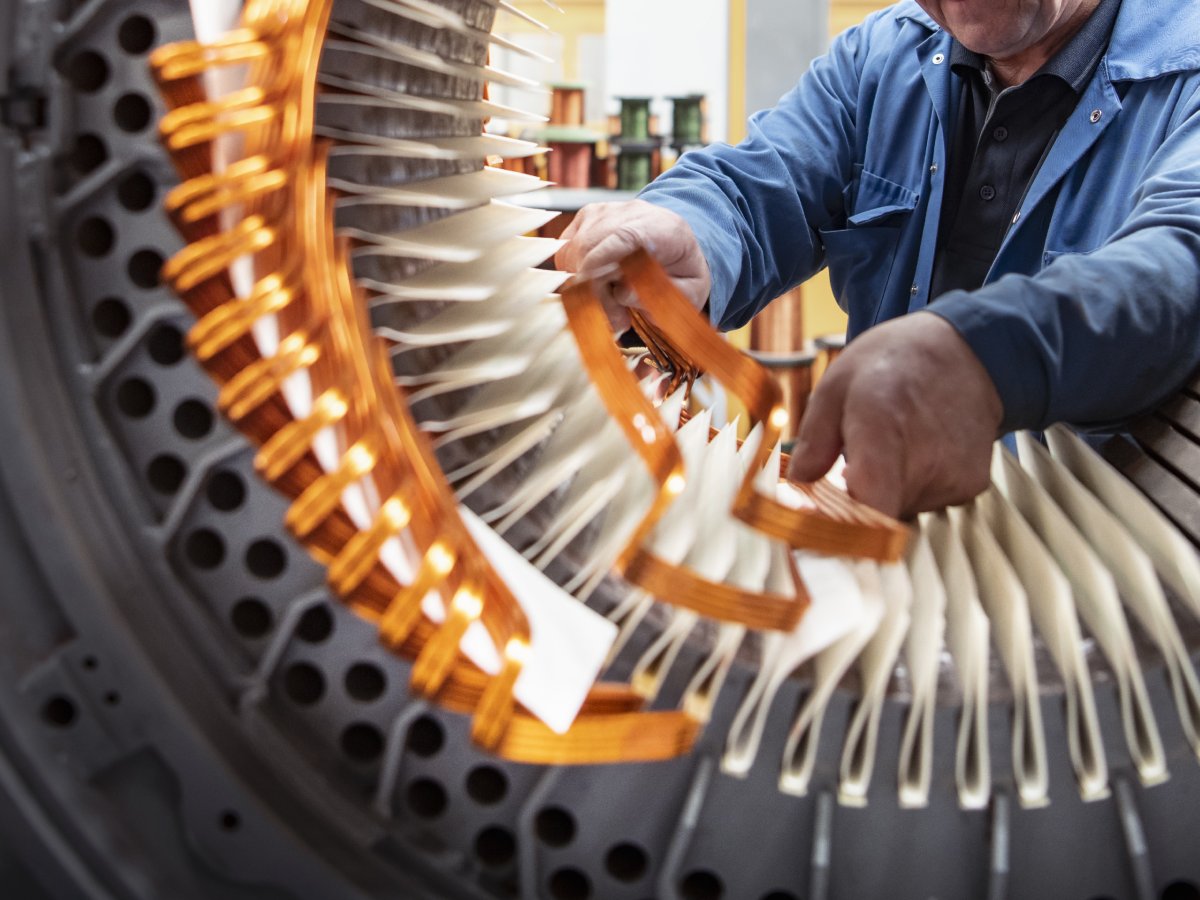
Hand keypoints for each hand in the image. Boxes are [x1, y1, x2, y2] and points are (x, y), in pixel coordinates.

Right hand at [554, 200, 710, 332]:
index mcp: (663, 228)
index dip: (600, 264)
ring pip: (573, 252)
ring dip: (584, 286)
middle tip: (617, 320)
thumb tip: (623, 293)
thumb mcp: (690, 292)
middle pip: (591, 247)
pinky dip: (575, 274)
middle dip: (595, 291)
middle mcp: (631, 212)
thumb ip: (663, 296)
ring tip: (611, 305)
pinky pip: (566, 251)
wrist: (676, 241)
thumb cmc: (682, 271)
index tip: (594, 297)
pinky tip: (598, 285)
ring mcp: (605, 212)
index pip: (623, 236)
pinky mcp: (586, 218)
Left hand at [787, 312, 1003, 518]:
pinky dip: (909, 489)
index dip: (842, 531)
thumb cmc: (892, 364)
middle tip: (846, 469)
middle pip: (877, 516)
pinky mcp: (971, 486)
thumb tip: (799, 482)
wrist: (964, 351)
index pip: (871, 507)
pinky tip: (912, 453)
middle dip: (853, 504)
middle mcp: (926, 456)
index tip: (818, 527)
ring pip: (900, 513)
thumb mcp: (836, 385)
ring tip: (887, 448)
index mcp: (883, 424)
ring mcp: (954, 474)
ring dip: (882, 494)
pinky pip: (926, 506)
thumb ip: (814, 438)